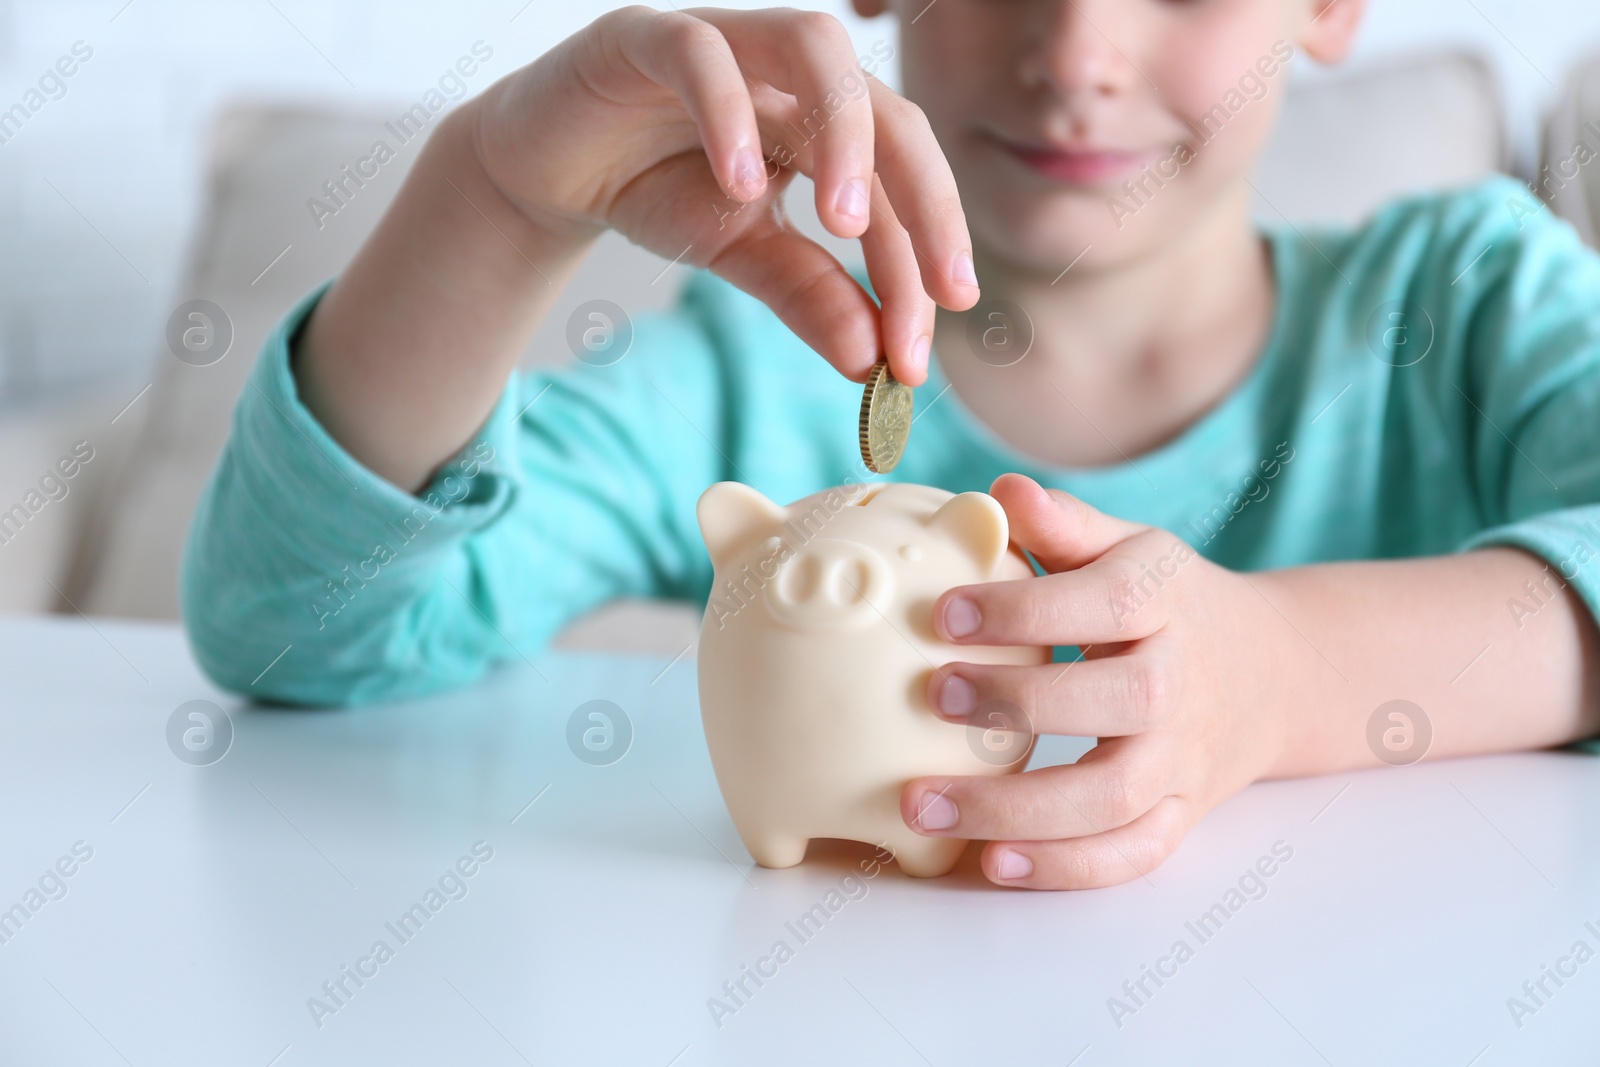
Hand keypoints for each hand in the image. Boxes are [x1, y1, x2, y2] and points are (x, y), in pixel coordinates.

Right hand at [470, 5, 979, 385]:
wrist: (546, 168)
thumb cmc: (657, 192)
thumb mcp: (741, 254)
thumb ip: (807, 295)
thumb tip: (869, 361)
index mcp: (828, 121)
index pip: (898, 183)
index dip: (921, 261)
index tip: (921, 352)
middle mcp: (792, 70)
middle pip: (887, 109)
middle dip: (924, 200)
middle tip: (935, 295)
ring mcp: (727, 40)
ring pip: (815, 46)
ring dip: (844, 135)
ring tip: (842, 227)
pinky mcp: (645, 34)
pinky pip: (700, 53)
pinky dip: (726, 113)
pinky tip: (736, 186)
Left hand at [899, 473, 1307, 888]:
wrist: (1272, 674)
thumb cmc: (1170, 602)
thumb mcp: (1131, 549)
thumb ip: (1065, 525)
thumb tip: (998, 493)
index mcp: (1165, 602)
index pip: (1105, 603)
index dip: (1027, 609)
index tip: (944, 612)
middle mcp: (1181, 684)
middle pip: (1119, 702)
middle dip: (1024, 704)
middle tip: (934, 696)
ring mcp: (1184, 759)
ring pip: (1113, 798)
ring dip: (1015, 810)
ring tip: (921, 803)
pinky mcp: (1180, 815)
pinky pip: (1130, 855)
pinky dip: (1066, 868)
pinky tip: (990, 863)